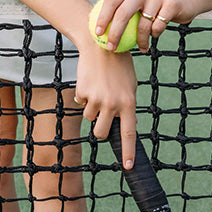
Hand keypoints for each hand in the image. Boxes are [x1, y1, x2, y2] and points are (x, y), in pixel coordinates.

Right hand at [74, 42, 137, 168]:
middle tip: (102, 115)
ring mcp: (96, 99)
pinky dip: (83, 95)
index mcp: (128, 103)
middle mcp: (112, 104)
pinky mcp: (82, 92)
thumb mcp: (130, 85)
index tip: (128, 167)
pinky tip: (90, 81)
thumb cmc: (119, 65)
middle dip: (99, 128)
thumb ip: (127, 106)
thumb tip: (126, 126)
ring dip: (91, 108)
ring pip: (89, 117)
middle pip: (101, 132)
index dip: (128, 152)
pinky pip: (80, 102)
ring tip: (98, 89)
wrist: (101, 45)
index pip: (128, 134)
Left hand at [92, 0, 190, 52]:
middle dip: (115, 33)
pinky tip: (154, 37)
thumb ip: (121, 9)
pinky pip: (157, 27)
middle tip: (111, 47)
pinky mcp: (171, 4)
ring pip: (143, 24)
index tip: (97, 33)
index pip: (111, 0)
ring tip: (140, 48)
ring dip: (139, 40)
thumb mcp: (136, 1)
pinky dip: (154, 35)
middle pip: (123, 12)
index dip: (102, 17)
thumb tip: (97, 30)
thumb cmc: (152, 5)